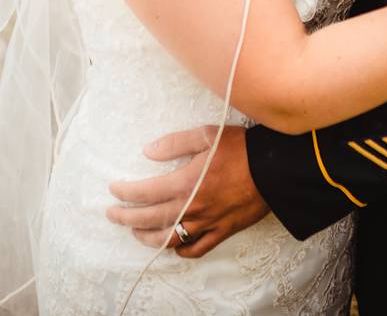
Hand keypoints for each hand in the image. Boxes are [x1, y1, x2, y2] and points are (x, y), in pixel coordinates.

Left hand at [106, 125, 269, 257]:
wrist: (274, 170)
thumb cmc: (241, 149)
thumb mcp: (207, 135)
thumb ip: (175, 143)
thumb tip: (148, 151)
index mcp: (185, 182)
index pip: (144, 192)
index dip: (125, 192)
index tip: (114, 190)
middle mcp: (191, 207)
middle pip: (149, 219)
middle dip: (126, 218)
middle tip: (112, 215)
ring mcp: (206, 223)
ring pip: (169, 239)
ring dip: (148, 238)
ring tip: (136, 232)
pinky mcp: (222, 231)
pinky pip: (197, 249)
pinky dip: (182, 251)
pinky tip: (174, 247)